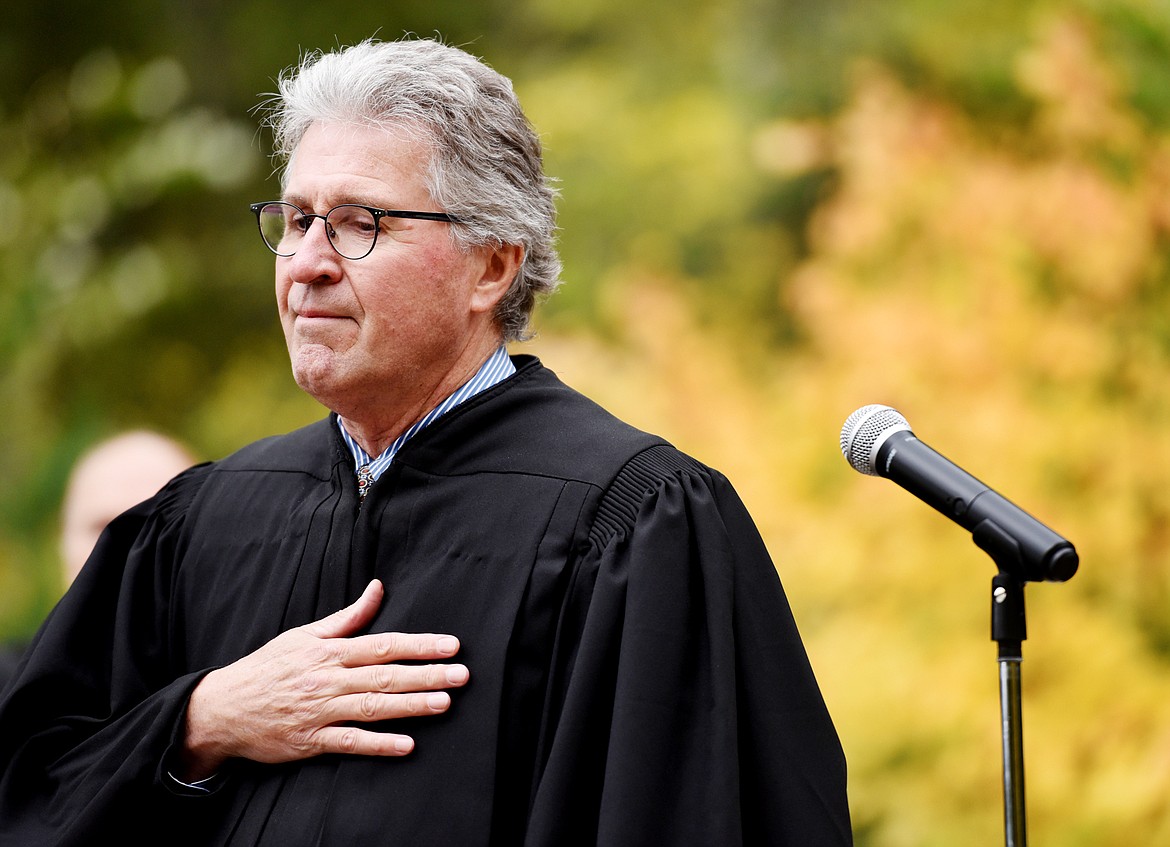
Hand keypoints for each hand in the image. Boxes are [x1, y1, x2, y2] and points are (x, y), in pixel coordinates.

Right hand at [179, 579, 468, 779]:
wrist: (222, 708)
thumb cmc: (268, 668)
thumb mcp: (305, 635)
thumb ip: (347, 617)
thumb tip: (378, 588)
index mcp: (330, 652)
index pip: (383, 645)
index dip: (420, 645)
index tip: (451, 645)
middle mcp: (328, 679)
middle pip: (385, 676)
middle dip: (427, 674)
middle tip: (461, 675)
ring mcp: (320, 711)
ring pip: (372, 707)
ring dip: (410, 706)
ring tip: (443, 703)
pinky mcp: (310, 741)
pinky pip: (349, 742)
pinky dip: (378, 744)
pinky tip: (406, 745)